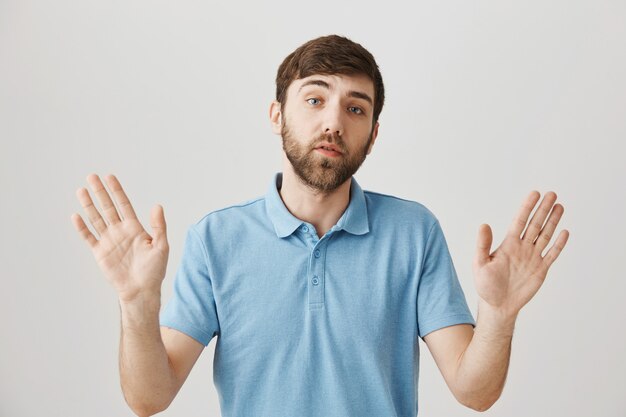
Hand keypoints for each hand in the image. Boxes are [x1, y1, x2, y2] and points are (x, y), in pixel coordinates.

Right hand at [71, 174, 168, 302]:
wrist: (141, 290)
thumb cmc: (154, 270)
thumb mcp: (161, 246)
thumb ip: (159, 226)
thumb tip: (157, 206)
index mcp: (135, 228)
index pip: (124, 204)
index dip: (117, 191)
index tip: (110, 177)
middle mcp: (120, 231)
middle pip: (108, 207)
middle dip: (100, 192)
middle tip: (92, 176)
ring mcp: (109, 241)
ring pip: (96, 218)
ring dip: (89, 205)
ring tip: (82, 190)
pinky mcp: (100, 253)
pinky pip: (89, 237)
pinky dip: (82, 227)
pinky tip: (76, 216)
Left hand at [473, 191, 568, 317]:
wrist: (498, 305)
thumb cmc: (485, 285)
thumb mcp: (480, 263)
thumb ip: (483, 244)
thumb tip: (484, 224)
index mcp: (508, 244)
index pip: (520, 221)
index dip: (527, 207)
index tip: (535, 194)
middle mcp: (522, 248)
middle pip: (535, 224)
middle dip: (543, 209)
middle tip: (552, 194)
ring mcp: (533, 258)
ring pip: (545, 236)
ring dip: (553, 221)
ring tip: (559, 206)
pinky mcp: (541, 270)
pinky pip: (552, 254)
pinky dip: (559, 244)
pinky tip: (564, 232)